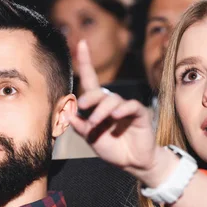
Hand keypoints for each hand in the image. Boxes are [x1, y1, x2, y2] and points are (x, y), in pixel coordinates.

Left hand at [68, 40, 166, 182]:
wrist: (133, 163)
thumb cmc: (113, 149)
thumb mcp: (91, 138)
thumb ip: (79, 126)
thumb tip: (66, 112)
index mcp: (98, 107)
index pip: (91, 81)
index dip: (86, 62)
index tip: (81, 43)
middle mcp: (111, 104)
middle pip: (99, 91)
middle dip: (89, 97)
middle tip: (83, 107)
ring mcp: (125, 108)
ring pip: (112, 100)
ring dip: (101, 111)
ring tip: (96, 124)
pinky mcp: (139, 114)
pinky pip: (130, 106)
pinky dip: (122, 109)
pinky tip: (116, 116)